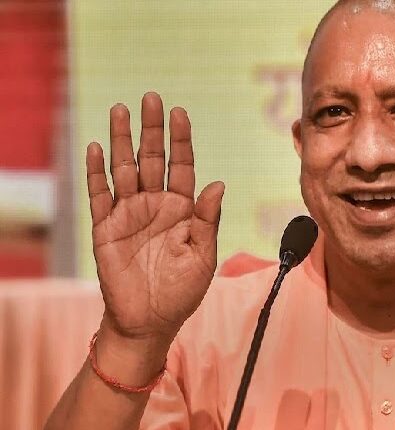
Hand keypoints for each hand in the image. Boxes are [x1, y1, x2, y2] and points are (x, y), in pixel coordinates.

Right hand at [86, 92, 223, 342]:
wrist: (150, 321)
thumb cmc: (182, 291)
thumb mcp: (203, 256)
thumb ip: (208, 220)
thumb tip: (218, 183)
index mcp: (182, 210)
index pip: (182, 166)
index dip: (181, 140)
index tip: (180, 113)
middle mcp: (155, 206)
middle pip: (153, 159)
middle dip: (152, 130)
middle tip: (151, 98)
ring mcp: (129, 215)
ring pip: (125, 169)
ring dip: (122, 141)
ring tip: (121, 110)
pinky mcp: (105, 228)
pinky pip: (99, 195)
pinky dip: (96, 173)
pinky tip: (97, 148)